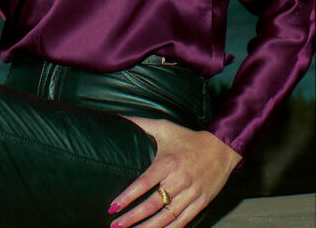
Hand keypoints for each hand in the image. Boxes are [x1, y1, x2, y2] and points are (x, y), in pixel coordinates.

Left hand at [108, 117, 241, 226]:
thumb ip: (140, 123)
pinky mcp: (201, 202)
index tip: (113, 206)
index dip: (127, 197)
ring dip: (148, 227)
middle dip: (132, 217)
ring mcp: (191, 193)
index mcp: (167, 163)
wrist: (221, 147)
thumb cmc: (188, 138)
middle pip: (152, 204)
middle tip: (115, 225)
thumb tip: (119, 118)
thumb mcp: (164, 127)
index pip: (143, 183)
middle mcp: (179, 180)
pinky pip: (183, 221)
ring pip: (166, 217)